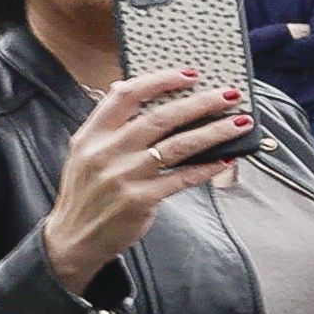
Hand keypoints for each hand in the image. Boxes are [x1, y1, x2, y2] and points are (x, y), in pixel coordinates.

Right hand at [43, 66, 246, 291]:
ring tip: (241, 123)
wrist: (73, 239)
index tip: (190, 74)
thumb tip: (124, 86)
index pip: (126, 95)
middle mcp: (106, 152)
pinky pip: (183, 178)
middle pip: (161, 117)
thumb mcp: (84, 152)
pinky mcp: (140, 200)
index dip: (160, 80)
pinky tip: (227, 158)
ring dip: (215, 132)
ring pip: (179, 145)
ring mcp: (124, 176)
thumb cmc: (86, 192)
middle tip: (229, 95)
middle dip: (201, 103)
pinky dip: (209, 167)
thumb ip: (106, 123)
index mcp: (92, 135)